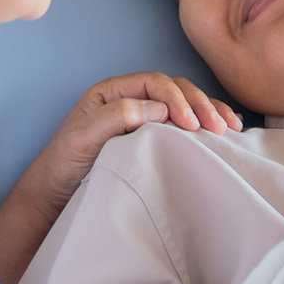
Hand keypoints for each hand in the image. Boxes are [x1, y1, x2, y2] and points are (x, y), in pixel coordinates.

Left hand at [0, 73, 241, 283]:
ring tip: (230, 128)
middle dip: (200, 104)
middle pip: (175, 90)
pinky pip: (183, 126)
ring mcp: (143, 120)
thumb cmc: (62, 168)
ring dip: (209, 113)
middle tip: (218, 128)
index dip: (177, 98)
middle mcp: (130, 100)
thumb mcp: (82, 138)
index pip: (155, 83)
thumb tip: (160, 107)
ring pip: (184, 105)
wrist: (52, 200)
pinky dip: (204, 127)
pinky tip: (223, 135)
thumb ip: (116, 116)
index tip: (190, 124)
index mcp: (112, 93)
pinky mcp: (152, 142)